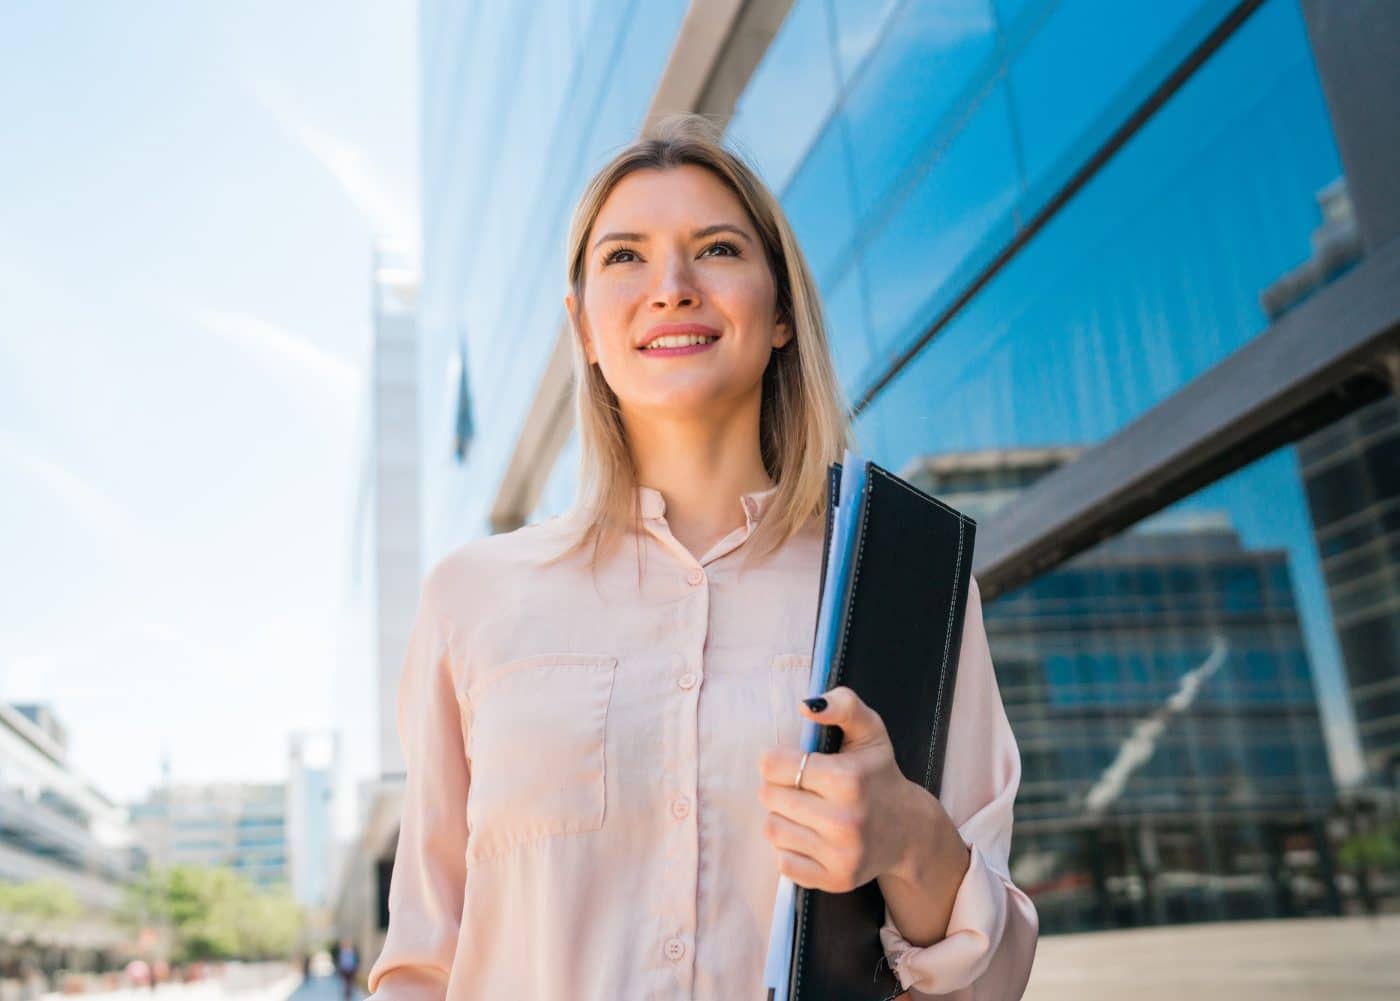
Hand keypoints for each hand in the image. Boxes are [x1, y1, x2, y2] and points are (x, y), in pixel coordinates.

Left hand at [756, 685, 938, 892]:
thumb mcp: (869, 730)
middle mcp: (845, 820)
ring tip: (808, 810)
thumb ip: (842, 705)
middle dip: (779, 787)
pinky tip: (812, 836)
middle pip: (768, 796)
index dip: (777, 759)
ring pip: (772, 829)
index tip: (794, 761)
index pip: (772, 765)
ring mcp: (841, 854)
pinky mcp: (835, 880)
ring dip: (783, 817)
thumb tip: (806, 706)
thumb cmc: (878, 774)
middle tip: (803, 787)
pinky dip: (790, 847)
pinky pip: (783, 861)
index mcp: (849, 779)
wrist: (909, 831)